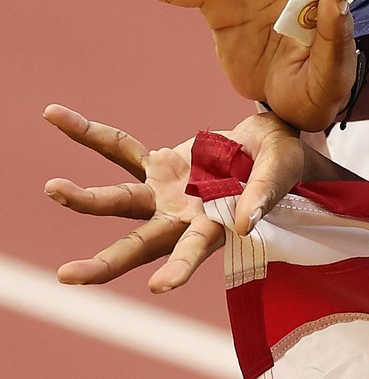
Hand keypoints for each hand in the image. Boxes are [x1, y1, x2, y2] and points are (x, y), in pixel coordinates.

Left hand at [43, 104, 356, 291]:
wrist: (269, 146)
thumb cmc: (283, 165)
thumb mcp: (280, 172)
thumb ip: (264, 194)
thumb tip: (243, 225)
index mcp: (215, 227)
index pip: (194, 251)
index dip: (179, 268)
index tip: (160, 286)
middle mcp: (181, 218)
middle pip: (138, 244)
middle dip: (104, 264)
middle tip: (68, 276)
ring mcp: (165, 193)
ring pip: (119, 200)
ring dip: (83, 198)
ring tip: (52, 188)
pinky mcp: (158, 166)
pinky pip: (120, 149)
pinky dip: (89, 133)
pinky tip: (55, 116)